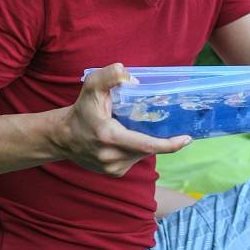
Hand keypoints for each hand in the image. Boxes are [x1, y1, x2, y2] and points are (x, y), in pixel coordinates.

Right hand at [54, 63, 190, 175]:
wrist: (63, 137)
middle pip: (147, 148)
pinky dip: (136, 149)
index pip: (147, 145)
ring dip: (145, 142)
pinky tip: (128, 138)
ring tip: (134, 128)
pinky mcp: (113, 173)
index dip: (170, 144)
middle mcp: (112, 157)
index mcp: (109, 137)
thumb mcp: (92, 86)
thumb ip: (110, 76)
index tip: (187, 139)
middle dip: (159, 137)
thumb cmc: (81, 110)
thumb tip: (133, 79)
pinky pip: (134, 159)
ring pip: (142, 154)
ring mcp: (112, 168)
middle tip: (166, 124)